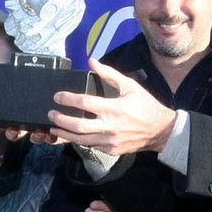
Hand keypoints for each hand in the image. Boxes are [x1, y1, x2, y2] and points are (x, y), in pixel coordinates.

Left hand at [45, 59, 177, 155]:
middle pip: (77, 125)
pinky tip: (72, 135)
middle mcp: (109, 126)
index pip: (84, 103)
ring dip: (65, 134)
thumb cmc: (145, 106)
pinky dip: (79, 141)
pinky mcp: (110, 150)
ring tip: (54, 128)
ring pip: (81, 140)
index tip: (57, 97)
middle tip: (51, 114)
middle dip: (60, 120)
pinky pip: (90, 146)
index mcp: (114, 108)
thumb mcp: (129, 85)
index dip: (68, 99)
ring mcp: (109, 141)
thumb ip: (109, 74)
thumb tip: (91, 61)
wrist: (160, 131)